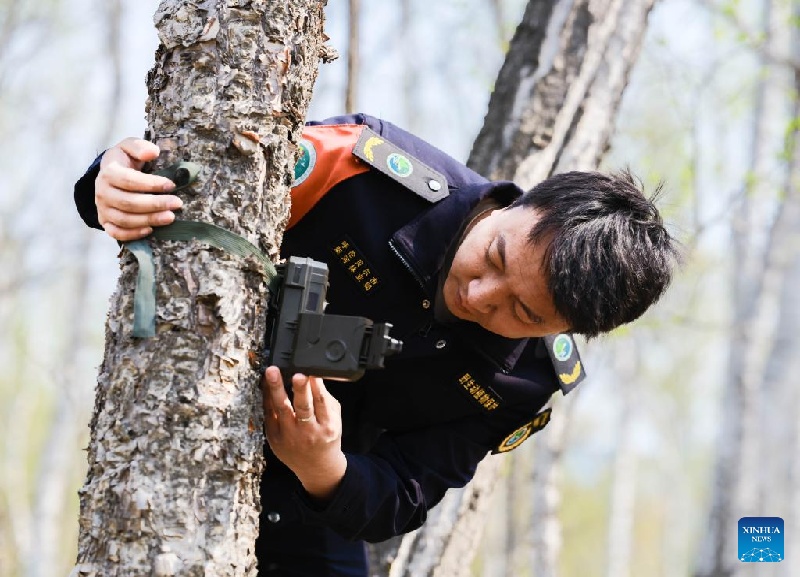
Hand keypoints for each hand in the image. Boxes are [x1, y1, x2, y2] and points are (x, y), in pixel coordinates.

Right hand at [95, 138, 183, 240]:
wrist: (110, 175)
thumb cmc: (125, 160)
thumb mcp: (129, 147)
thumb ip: (140, 147)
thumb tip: (153, 153)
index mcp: (108, 172)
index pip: (129, 180)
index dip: (151, 184)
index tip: (171, 185)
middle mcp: (102, 192)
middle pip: (128, 202)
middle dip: (155, 204)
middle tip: (177, 203)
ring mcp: (103, 209)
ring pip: (124, 219)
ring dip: (149, 220)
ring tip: (171, 217)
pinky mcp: (105, 222)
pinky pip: (116, 233)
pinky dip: (133, 234)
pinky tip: (151, 230)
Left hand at [262, 366, 346, 501]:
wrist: (315, 467)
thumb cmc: (326, 437)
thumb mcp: (334, 419)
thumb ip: (325, 399)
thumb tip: (313, 375)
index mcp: (327, 427)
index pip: (321, 403)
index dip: (316, 387)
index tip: (311, 373)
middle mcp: (308, 433)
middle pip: (303, 407)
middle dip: (299, 389)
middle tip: (295, 374)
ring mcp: (289, 437)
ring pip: (281, 409)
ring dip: (275, 389)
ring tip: (271, 372)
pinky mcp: (274, 438)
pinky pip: (268, 414)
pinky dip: (267, 397)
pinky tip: (266, 383)